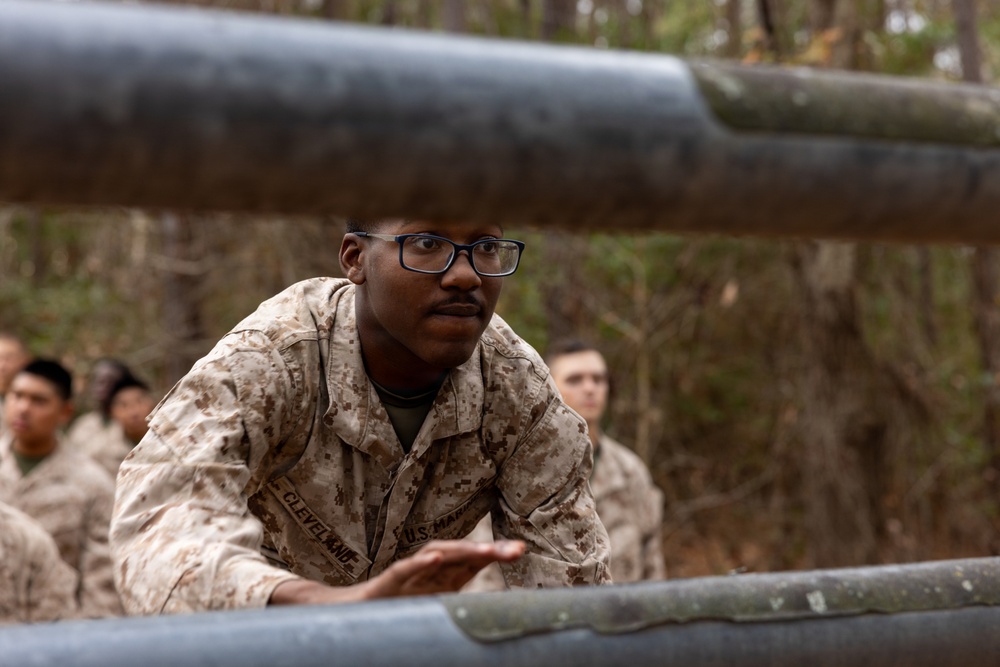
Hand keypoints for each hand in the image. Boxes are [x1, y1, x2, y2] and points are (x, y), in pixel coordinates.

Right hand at [269, 539, 524, 605]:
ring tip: (485, 551)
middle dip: (488, 550)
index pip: (471, 561)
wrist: (346, 615)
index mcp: (439, 578)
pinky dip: (419, 562)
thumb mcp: (430, 609)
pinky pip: (403, 570)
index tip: (521, 550)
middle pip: (460, 555)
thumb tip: (493, 613)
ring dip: (461, 551)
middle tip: (516, 549)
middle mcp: (425, 571)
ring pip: (436, 556)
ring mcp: (406, 576)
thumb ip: (455, 606)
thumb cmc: (391, 612)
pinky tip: (436, 558)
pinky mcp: (385, 586)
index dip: (495, 553)